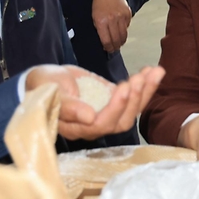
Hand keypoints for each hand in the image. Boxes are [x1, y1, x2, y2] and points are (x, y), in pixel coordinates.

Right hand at [25, 64, 164, 140]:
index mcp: (77, 127)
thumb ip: (68, 106)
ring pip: (131, 110)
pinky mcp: (113, 102)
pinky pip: (133, 98)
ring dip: (146, 91)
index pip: (102, 124)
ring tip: (155, 72)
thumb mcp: (51, 91)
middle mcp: (94, 125)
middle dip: (135, 99)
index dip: (115, 107)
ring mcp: (106, 114)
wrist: (45, 79)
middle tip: (140, 78)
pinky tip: (153, 71)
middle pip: (122, 121)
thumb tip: (89, 117)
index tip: (124, 86)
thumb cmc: (43, 85)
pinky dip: (145, 85)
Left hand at [92, 0, 131, 52]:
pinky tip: (120, 30)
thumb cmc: (99, 4)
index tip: (108, 50)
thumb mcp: (94, 17)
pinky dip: (124, 30)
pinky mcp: (128, 14)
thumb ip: (100, 29)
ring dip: (121, 41)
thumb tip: (106, 42)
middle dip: (115, 46)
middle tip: (114, 49)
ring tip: (119, 43)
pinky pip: (127, 27)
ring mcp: (121, 17)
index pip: (107, 40)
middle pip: (116, 39)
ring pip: (124, 35)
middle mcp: (112, 20)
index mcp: (101, 21)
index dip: (108, 48)